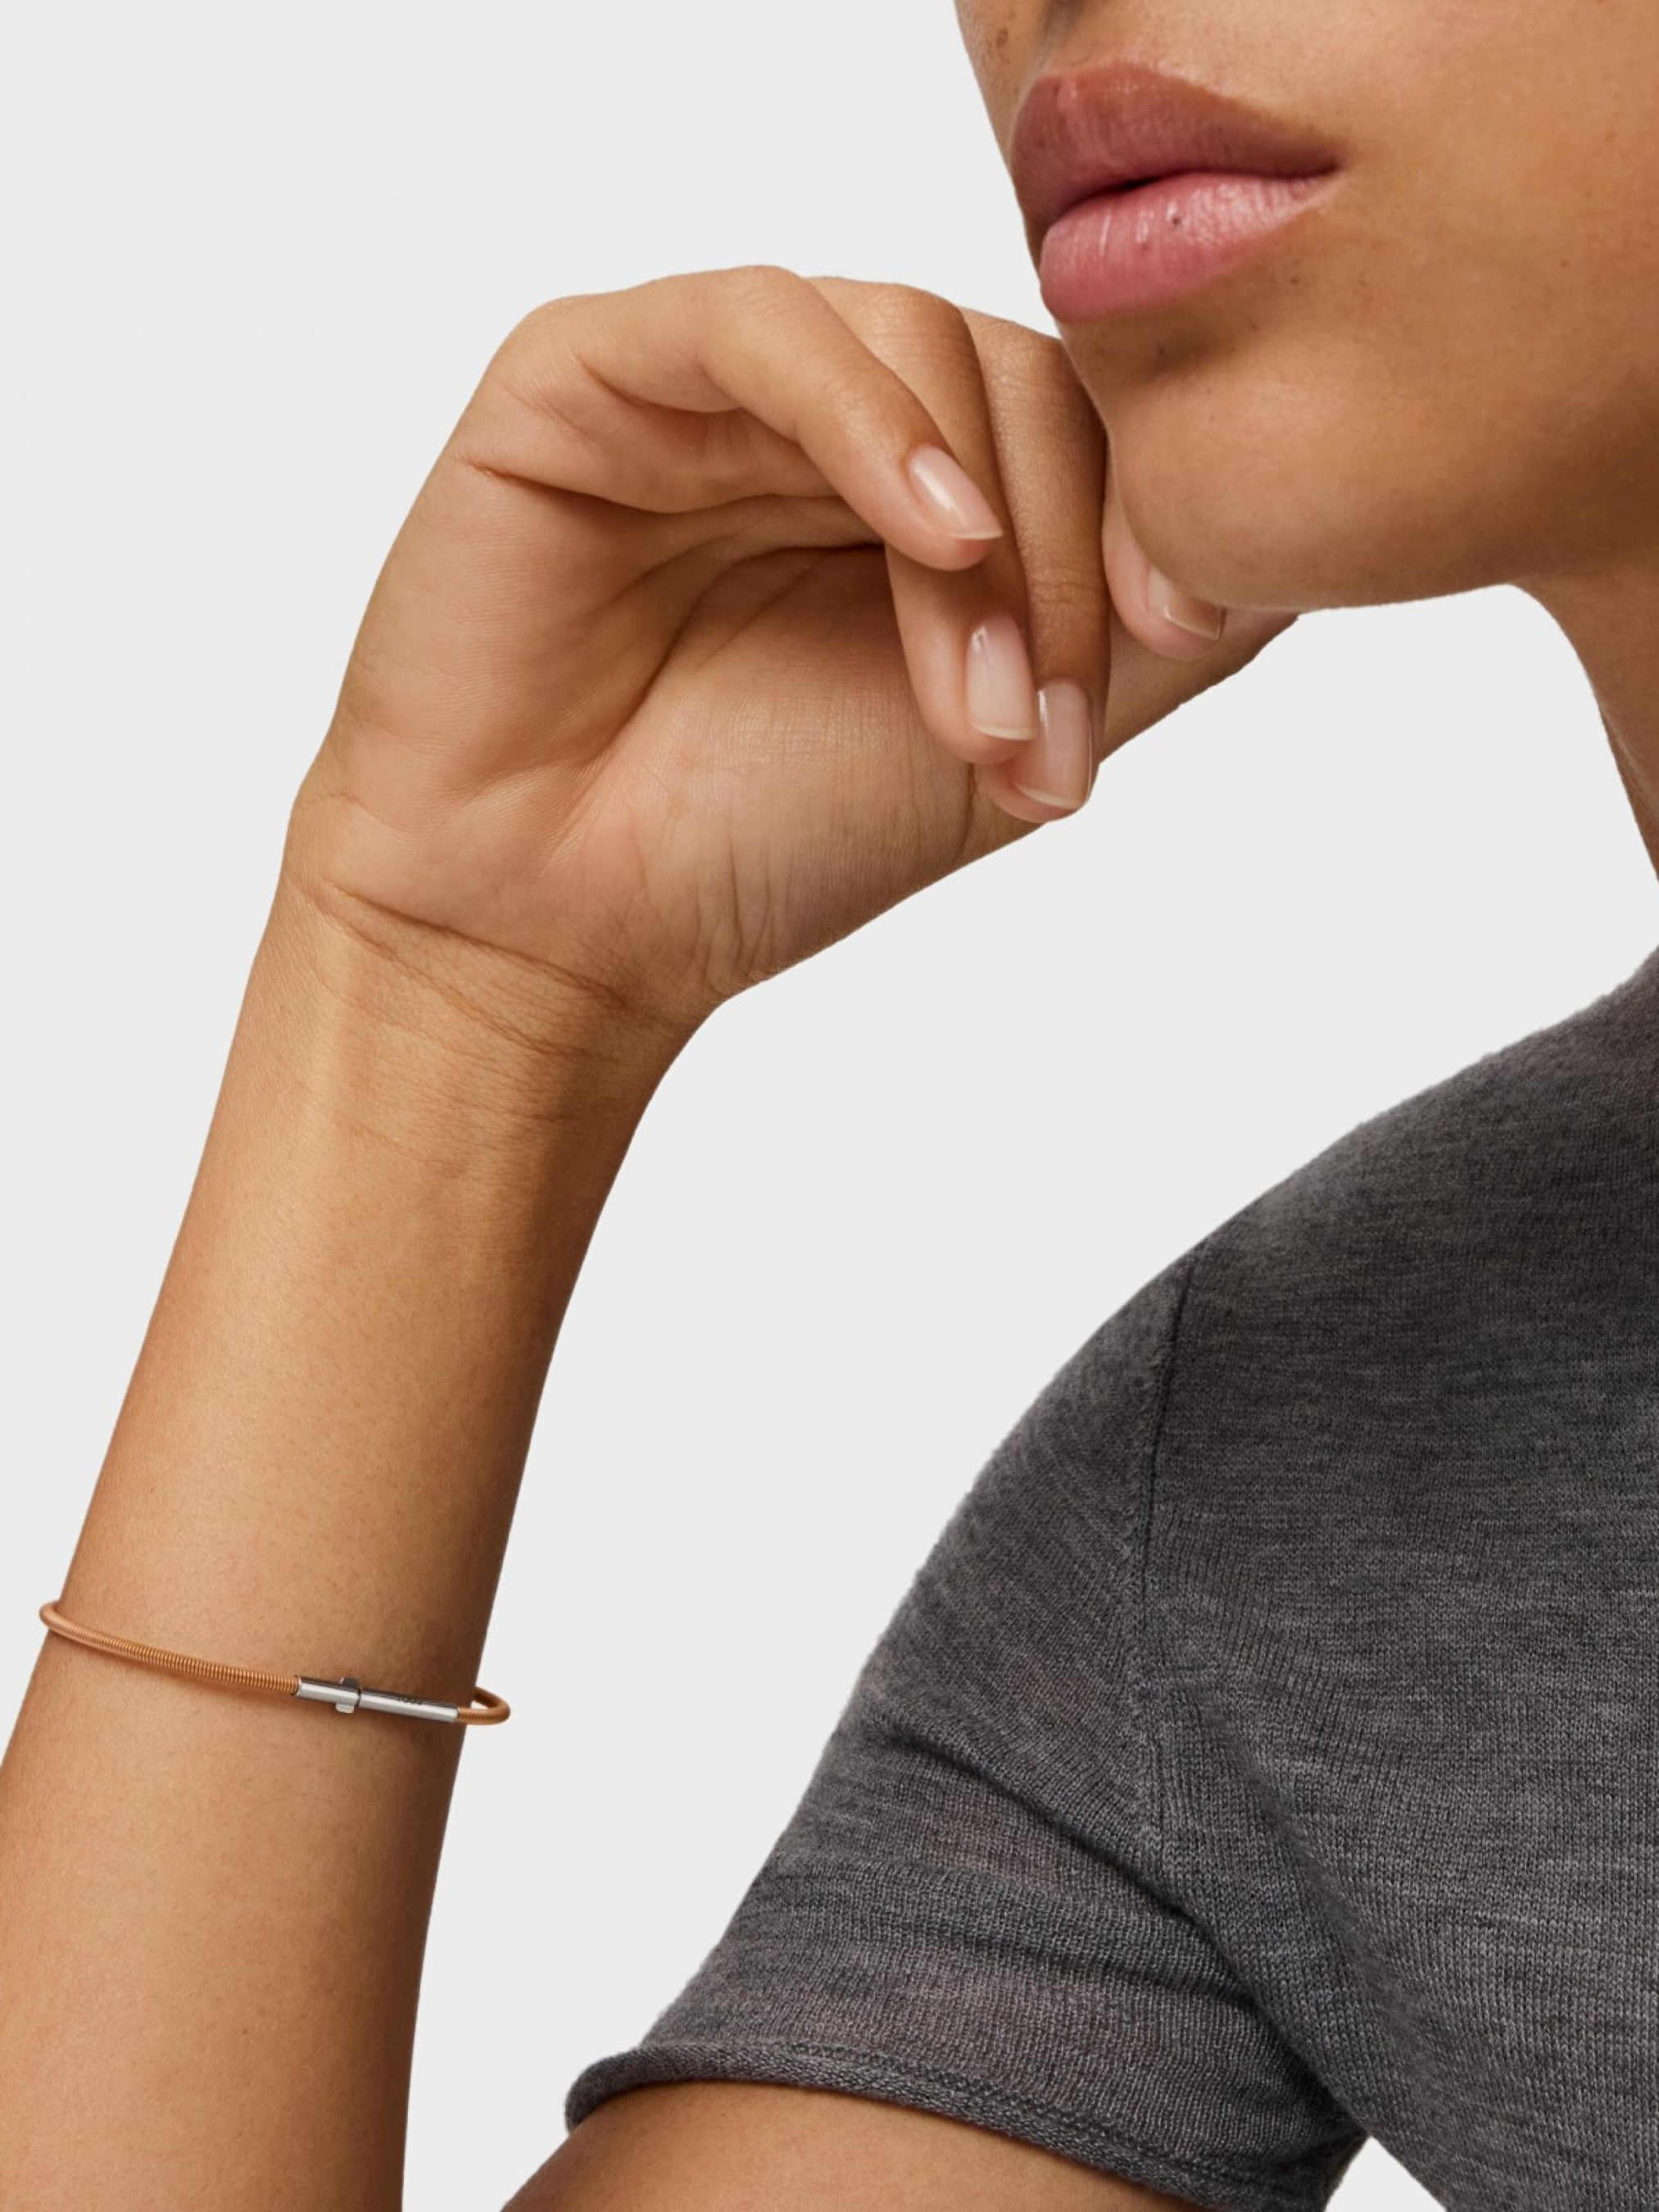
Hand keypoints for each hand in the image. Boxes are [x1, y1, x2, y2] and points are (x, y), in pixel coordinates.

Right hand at [285, 267, 1288, 1048]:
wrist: (564, 936)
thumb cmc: (758, 843)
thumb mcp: (1007, 743)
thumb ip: (1140, 638)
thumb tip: (1279, 544)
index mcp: (912, 485)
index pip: (1081, 415)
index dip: (1147, 509)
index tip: (1178, 642)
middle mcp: (818, 419)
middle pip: (1021, 371)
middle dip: (1069, 551)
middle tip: (1039, 732)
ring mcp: (703, 388)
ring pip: (916, 342)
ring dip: (984, 525)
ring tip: (964, 707)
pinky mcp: (585, 375)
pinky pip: (759, 324)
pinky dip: (869, 418)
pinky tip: (932, 531)